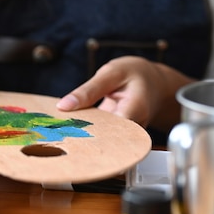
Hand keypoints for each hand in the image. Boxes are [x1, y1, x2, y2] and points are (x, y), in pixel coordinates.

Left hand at [56, 56, 194, 130]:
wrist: (154, 81)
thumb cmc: (134, 74)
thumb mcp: (110, 74)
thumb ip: (88, 91)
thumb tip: (63, 106)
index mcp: (135, 110)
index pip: (112, 132)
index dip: (88, 133)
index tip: (67, 131)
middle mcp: (134, 128)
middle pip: (106, 139)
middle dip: (82, 136)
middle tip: (60, 130)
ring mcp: (128, 133)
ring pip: (102, 138)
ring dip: (83, 133)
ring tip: (64, 128)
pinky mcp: (120, 134)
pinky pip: (102, 135)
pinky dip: (88, 129)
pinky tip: (74, 126)